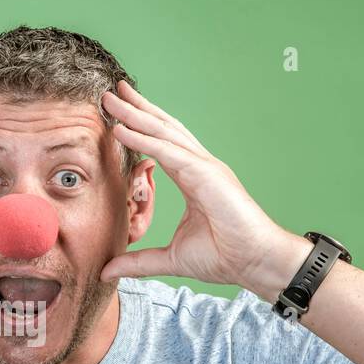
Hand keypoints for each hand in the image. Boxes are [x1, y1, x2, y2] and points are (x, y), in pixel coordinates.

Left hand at [99, 81, 307, 296]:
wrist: (255, 262)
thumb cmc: (225, 257)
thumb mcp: (170, 259)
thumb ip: (138, 262)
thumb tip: (107, 270)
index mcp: (194, 178)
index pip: (162, 145)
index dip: (140, 128)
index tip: (117, 116)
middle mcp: (200, 166)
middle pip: (163, 129)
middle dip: (136, 109)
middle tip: (111, 93)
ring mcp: (205, 167)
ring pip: (164, 133)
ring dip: (135, 115)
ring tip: (112, 99)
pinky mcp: (207, 175)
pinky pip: (168, 152)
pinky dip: (144, 139)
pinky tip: (122, 129)